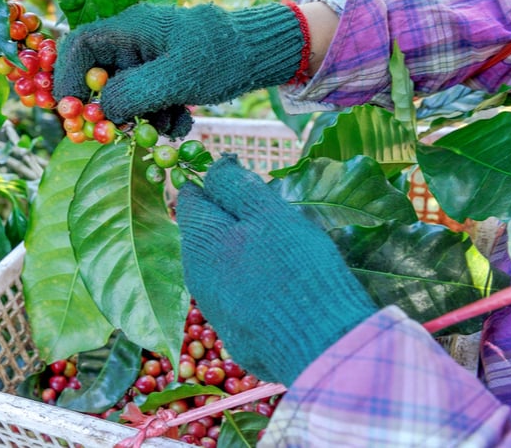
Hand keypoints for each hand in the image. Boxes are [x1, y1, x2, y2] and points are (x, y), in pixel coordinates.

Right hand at [53, 2, 307, 137]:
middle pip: (99, 78)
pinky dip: (160, 120)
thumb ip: (135, 93)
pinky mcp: (162, 81)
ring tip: (168, 126)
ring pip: (125, 99)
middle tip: (120, 133)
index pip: (79, 46)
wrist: (258, 56)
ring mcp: (148, 64)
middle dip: (111, 110)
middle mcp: (133, 45)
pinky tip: (182, 122)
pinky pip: (147, 106)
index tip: (70, 111)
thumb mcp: (177, 76)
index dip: (67, 78)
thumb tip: (103, 112)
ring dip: (142, 121)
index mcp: (130, 29)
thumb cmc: (220, 56)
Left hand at [176, 155, 376, 384]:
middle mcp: (195, 273)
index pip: (192, 198)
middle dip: (231, 220)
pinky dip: (251, 282)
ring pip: (220, 263)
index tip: (246, 185)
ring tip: (280, 252)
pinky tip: (279, 285)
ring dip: (241, 251)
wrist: (318, 345)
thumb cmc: (295, 269)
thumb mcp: (270, 214)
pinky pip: (235, 293)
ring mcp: (211, 305)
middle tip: (272, 220)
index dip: (216, 185)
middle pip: (206, 232)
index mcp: (200, 238)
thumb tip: (213, 166)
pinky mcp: (232, 330)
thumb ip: (236, 186)